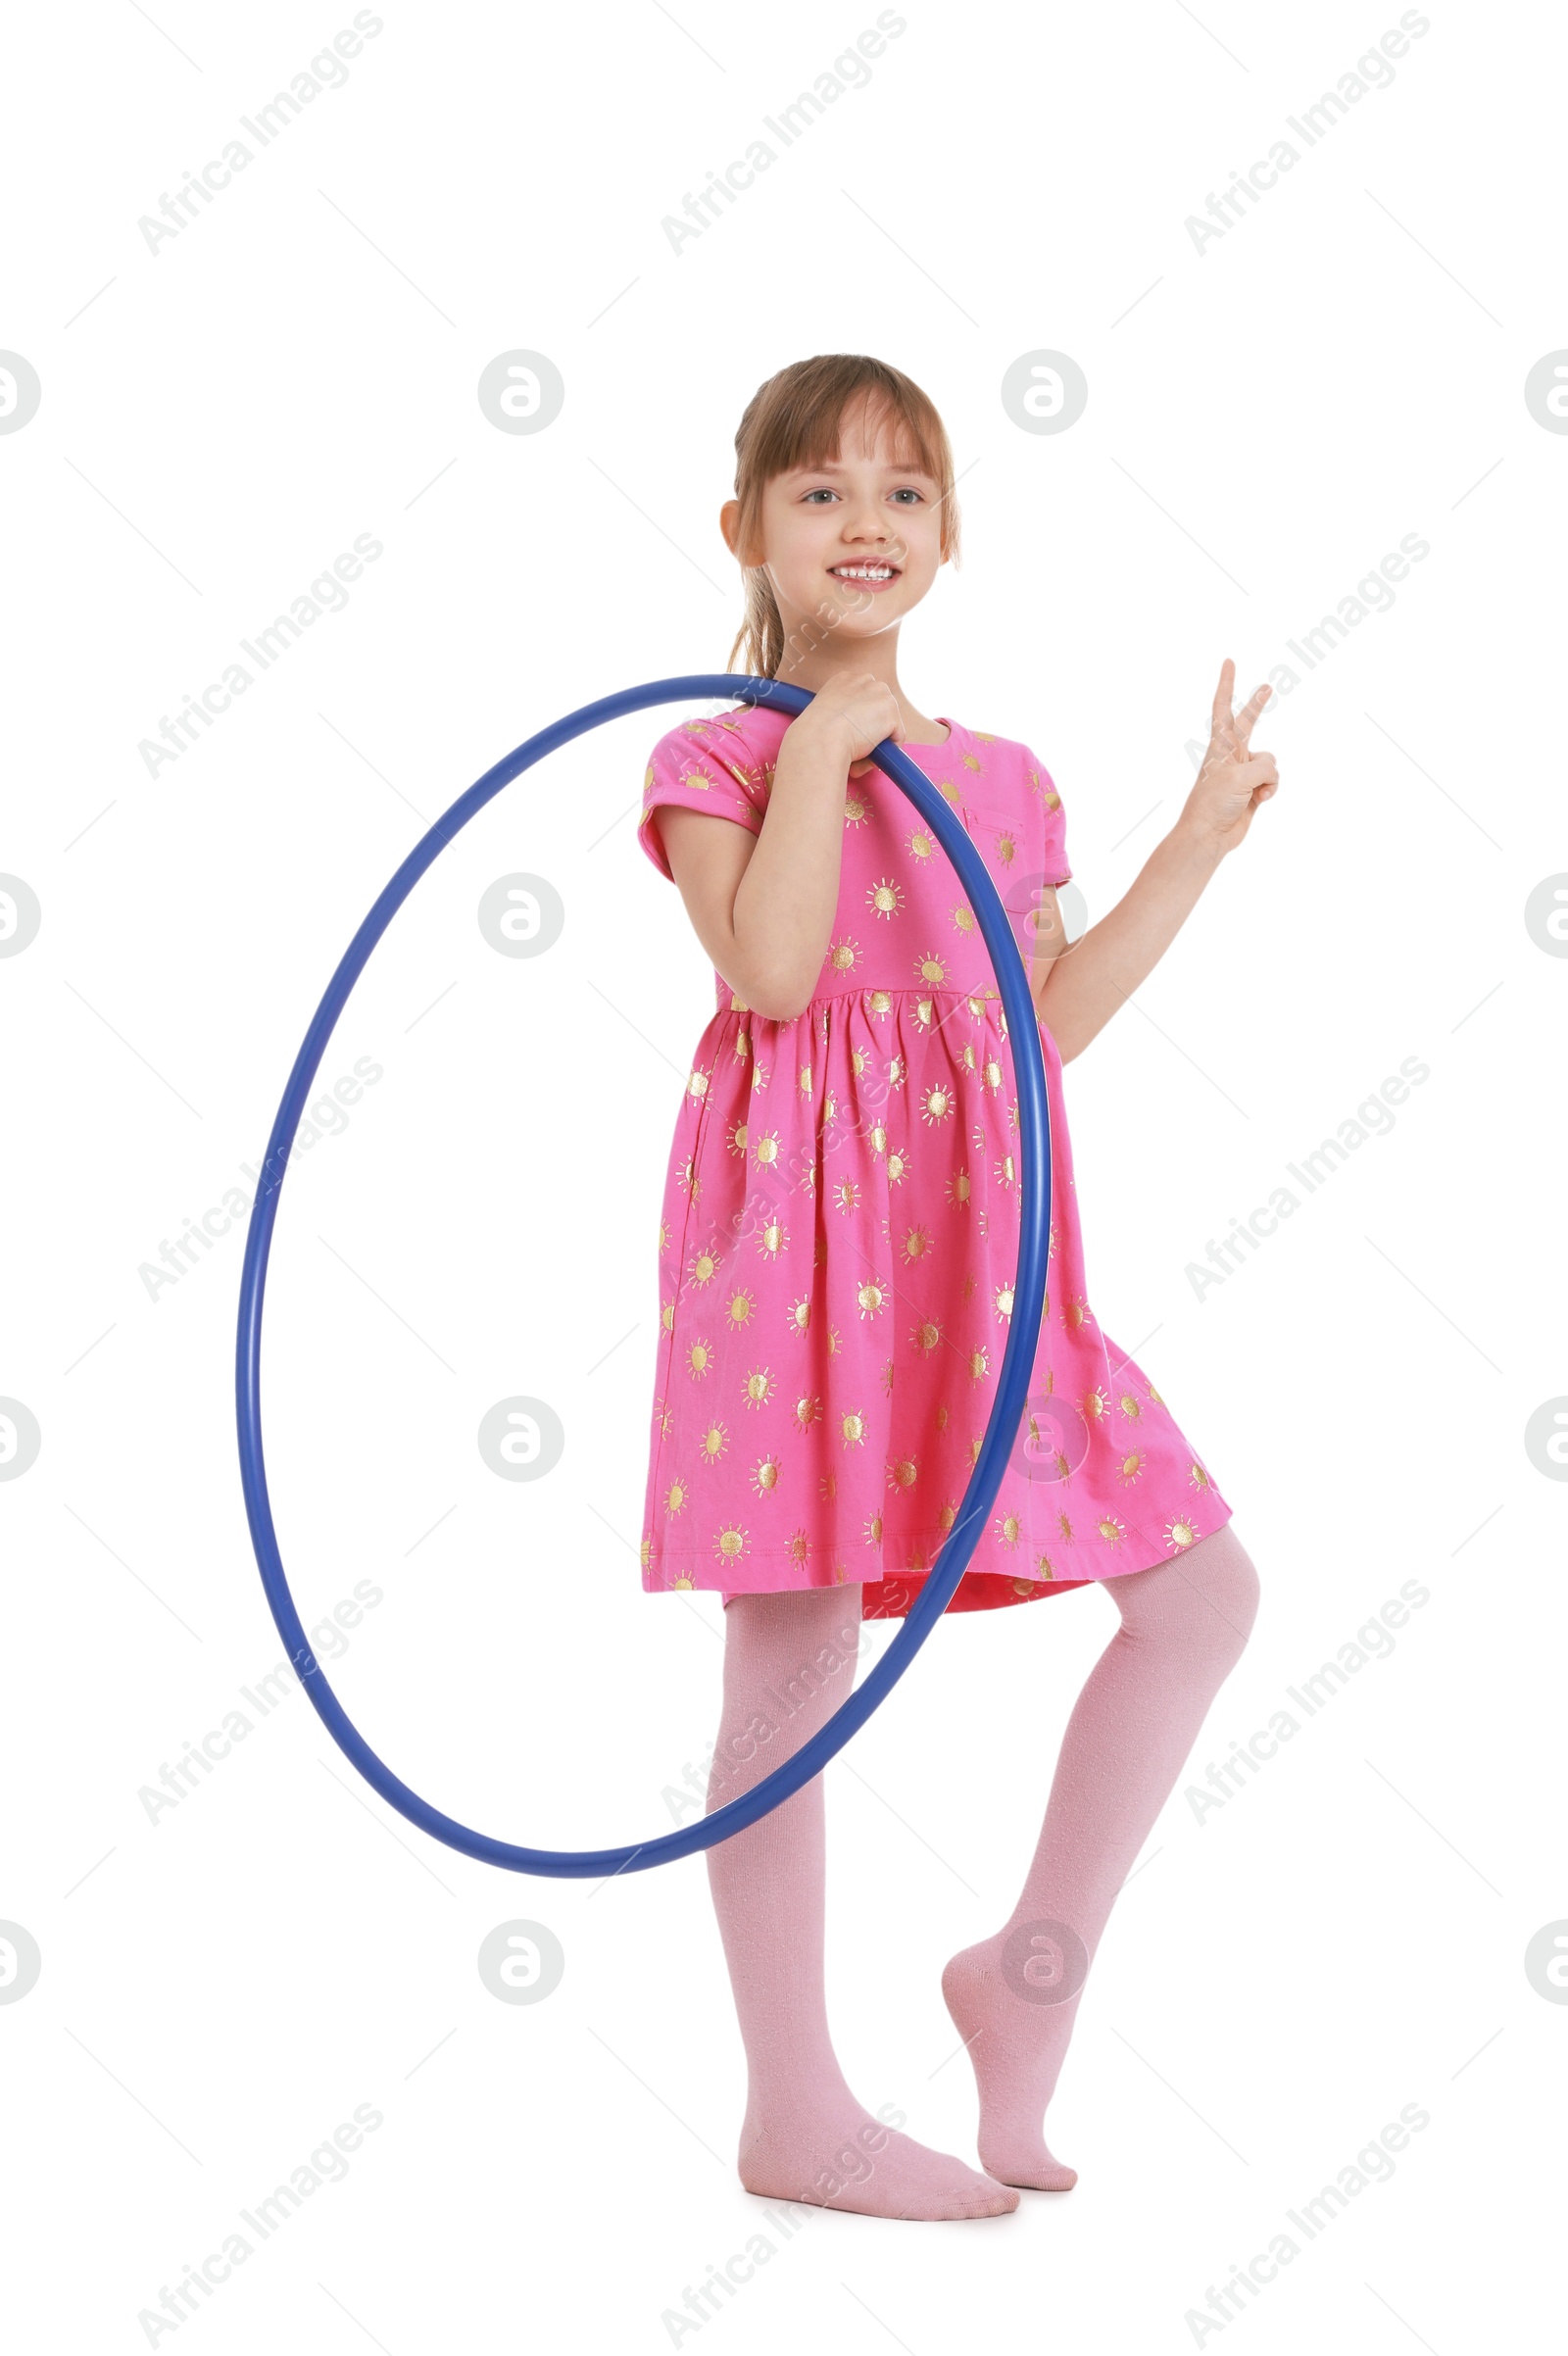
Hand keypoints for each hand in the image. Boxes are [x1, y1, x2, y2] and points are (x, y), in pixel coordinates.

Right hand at [791, 670, 904, 778]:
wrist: (819, 737)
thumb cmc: (814, 733)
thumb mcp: (823, 714)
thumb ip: (839, 714)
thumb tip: (849, 732)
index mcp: (845, 679)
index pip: (863, 699)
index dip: (858, 720)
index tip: (848, 735)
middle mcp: (866, 680)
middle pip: (878, 709)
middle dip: (871, 729)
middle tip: (855, 748)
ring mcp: (881, 694)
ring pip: (887, 725)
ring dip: (876, 742)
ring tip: (858, 755)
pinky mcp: (891, 714)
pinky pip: (896, 740)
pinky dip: (884, 753)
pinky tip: (866, 757)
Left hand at [1179, 659, 1278, 856]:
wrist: (1208, 835)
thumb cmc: (1214, 802)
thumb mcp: (1240, 776)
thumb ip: (1264, 766)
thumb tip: (1270, 777)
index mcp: (1221, 745)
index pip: (1224, 707)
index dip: (1228, 684)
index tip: (1229, 662)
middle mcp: (1231, 754)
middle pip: (1249, 723)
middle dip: (1257, 705)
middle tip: (1268, 686)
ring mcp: (1243, 772)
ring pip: (1270, 761)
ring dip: (1268, 777)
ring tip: (1251, 792)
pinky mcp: (1253, 789)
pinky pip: (1273, 780)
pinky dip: (1271, 790)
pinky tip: (1259, 800)